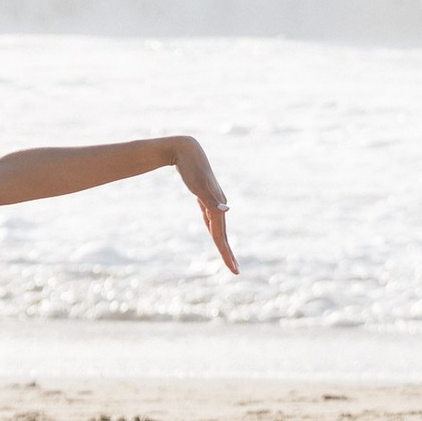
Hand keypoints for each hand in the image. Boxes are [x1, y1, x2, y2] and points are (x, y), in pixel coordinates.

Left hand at [174, 137, 238, 274]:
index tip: (235, 271)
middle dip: (228, 253)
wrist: (186, 149)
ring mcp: (212, 200)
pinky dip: (213, 227)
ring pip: (218, 226)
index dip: (227, 255)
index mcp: (216, 206)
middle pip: (223, 235)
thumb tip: (227, 211)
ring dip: (222, 242)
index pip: (221, 237)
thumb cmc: (190, 167)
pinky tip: (211, 229)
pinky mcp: (205, 196)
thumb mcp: (198, 184)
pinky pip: (210, 217)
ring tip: (227, 256)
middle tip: (235, 271)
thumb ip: (211, 200)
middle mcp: (218, 204)